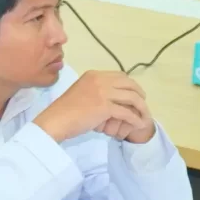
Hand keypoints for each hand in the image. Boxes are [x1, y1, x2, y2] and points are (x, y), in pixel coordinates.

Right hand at [36, 70, 150, 143]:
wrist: (55, 120)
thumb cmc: (65, 110)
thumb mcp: (80, 92)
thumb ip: (95, 90)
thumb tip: (110, 97)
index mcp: (93, 75)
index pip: (119, 75)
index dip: (130, 84)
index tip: (135, 93)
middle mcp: (99, 80)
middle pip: (129, 84)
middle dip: (139, 93)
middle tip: (143, 103)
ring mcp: (103, 92)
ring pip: (132, 97)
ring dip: (141, 107)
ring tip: (145, 115)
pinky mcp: (104, 107)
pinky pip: (127, 112)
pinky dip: (135, 119)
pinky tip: (138, 124)